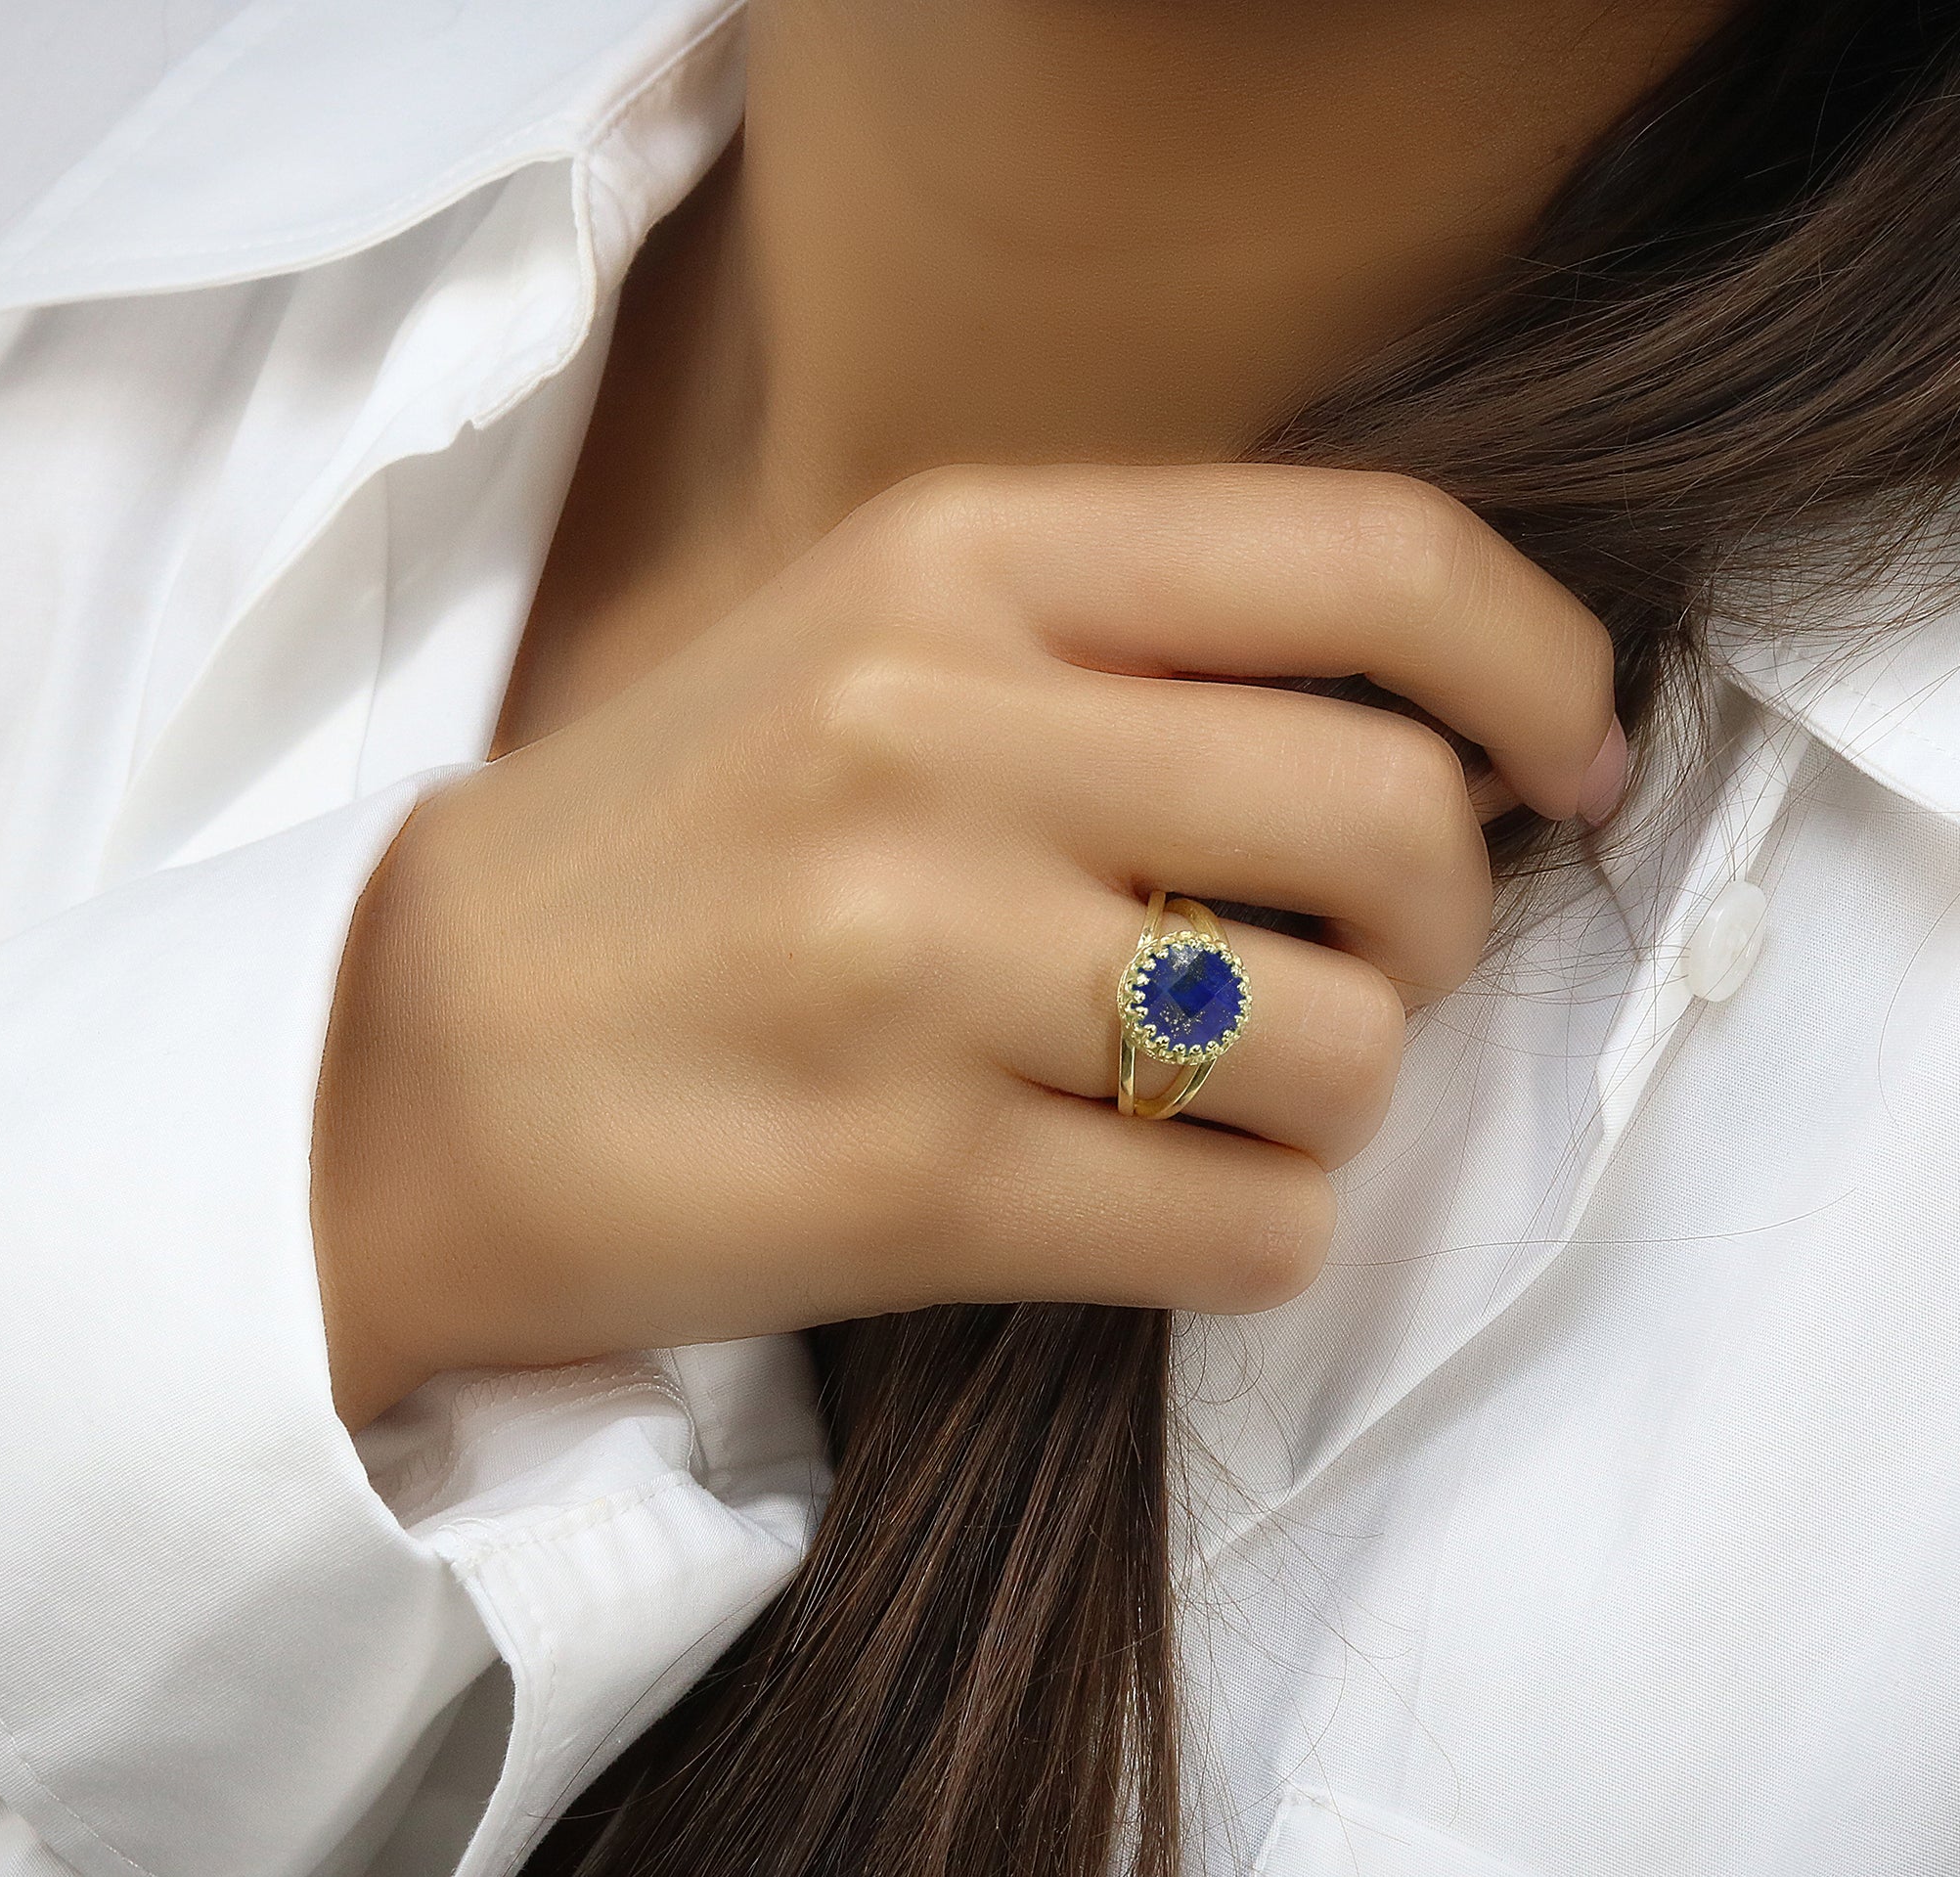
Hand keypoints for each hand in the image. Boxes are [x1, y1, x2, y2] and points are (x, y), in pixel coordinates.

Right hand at [310, 463, 1621, 1423]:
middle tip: (1350, 968)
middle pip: (1398, 825)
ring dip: (1336, 1099)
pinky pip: (1255, 1228)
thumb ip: (1133, 645)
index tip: (1566, 762)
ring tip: (1209, 1091)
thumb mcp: (873, 643)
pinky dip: (1255, 1231)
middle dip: (1435, 930)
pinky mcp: (911, 1180)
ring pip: (1352, 1050)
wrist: (393, 1074)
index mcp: (957, 561)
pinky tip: (1151, 1199)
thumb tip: (1453, 740)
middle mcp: (944, 735)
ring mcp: (923, 962)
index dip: (1537, 667)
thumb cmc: (680, 856)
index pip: (1372, 561)